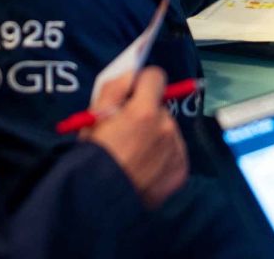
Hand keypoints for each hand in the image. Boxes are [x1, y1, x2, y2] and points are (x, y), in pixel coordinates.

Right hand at [83, 67, 187, 208]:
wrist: (99, 200)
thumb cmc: (92, 156)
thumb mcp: (93, 118)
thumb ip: (114, 89)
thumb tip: (132, 73)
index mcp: (144, 110)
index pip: (155, 77)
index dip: (142, 84)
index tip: (132, 94)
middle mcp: (166, 127)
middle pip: (160, 108)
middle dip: (146, 114)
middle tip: (127, 133)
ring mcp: (176, 149)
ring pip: (168, 131)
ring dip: (156, 136)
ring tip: (135, 155)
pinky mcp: (181, 170)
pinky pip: (174, 153)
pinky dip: (163, 157)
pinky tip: (146, 168)